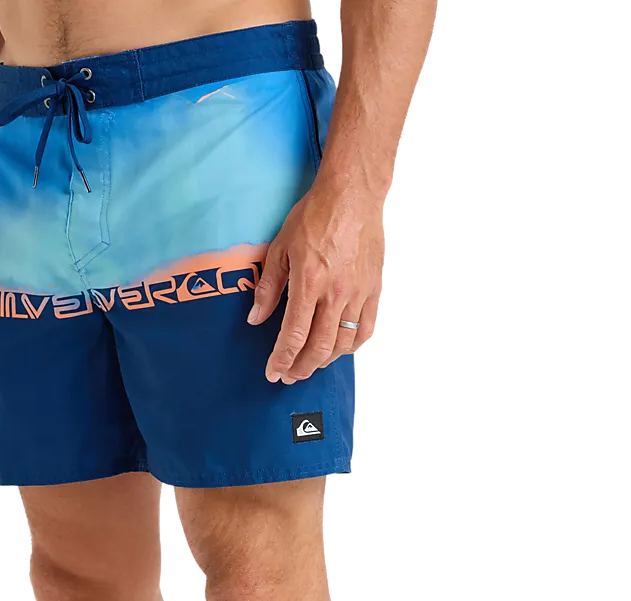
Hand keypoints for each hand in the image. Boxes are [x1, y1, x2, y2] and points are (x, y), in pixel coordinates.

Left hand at [247, 181, 383, 382]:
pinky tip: (339, 349)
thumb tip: (257, 316)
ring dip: (323, 361)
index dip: (281, 359)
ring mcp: (357, 294)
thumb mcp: (280, 248)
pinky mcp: (373, 291)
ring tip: (310, 364)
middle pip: (318, 348)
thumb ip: (268, 288)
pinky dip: (351, 346)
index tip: (274, 371)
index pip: (293, 335)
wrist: (352, 195)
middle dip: (300, 367)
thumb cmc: (318, 214)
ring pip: (342, 344)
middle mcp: (336, 293)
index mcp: (309, 283)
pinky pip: (365, 330)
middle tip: (289, 374)